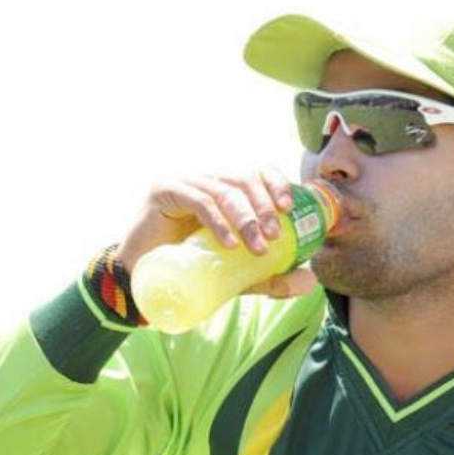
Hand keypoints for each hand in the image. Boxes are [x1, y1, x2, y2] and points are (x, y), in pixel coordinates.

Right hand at [116, 168, 316, 298]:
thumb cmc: (193, 269)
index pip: (255, 172)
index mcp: (224, 188)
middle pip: (243, 179)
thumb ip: (272, 275)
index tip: (288, 208)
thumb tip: (311, 282)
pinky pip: (199, 201)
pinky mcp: (164, 191)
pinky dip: (218, 222)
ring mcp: (184, 182)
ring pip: (224, 191)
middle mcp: (206, 179)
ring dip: (246, 219)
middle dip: (264, 207)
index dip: (275, 183)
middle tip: (275, 237)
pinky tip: (229, 245)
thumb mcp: (240, 273)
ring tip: (257, 248)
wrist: (142, 281)